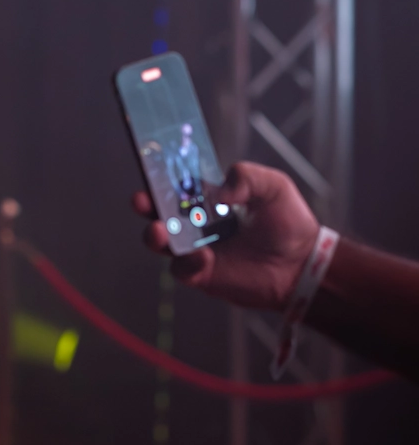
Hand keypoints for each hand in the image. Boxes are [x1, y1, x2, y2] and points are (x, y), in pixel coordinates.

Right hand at [133, 161, 319, 310]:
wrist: (302, 264)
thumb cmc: (289, 222)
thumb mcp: (273, 186)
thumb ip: (246, 177)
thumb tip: (219, 192)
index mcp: (210, 198)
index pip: (179, 184)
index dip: (162, 178)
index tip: (151, 170)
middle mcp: (198, 222)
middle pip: (160, 212)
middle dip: (146, 205)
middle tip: (141, 200)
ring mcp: (197, 249)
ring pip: (162, 242)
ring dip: (155, 235)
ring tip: (159, 231)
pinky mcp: (201, 274)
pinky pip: (182, 269)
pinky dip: (187, 262)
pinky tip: (205, 257)